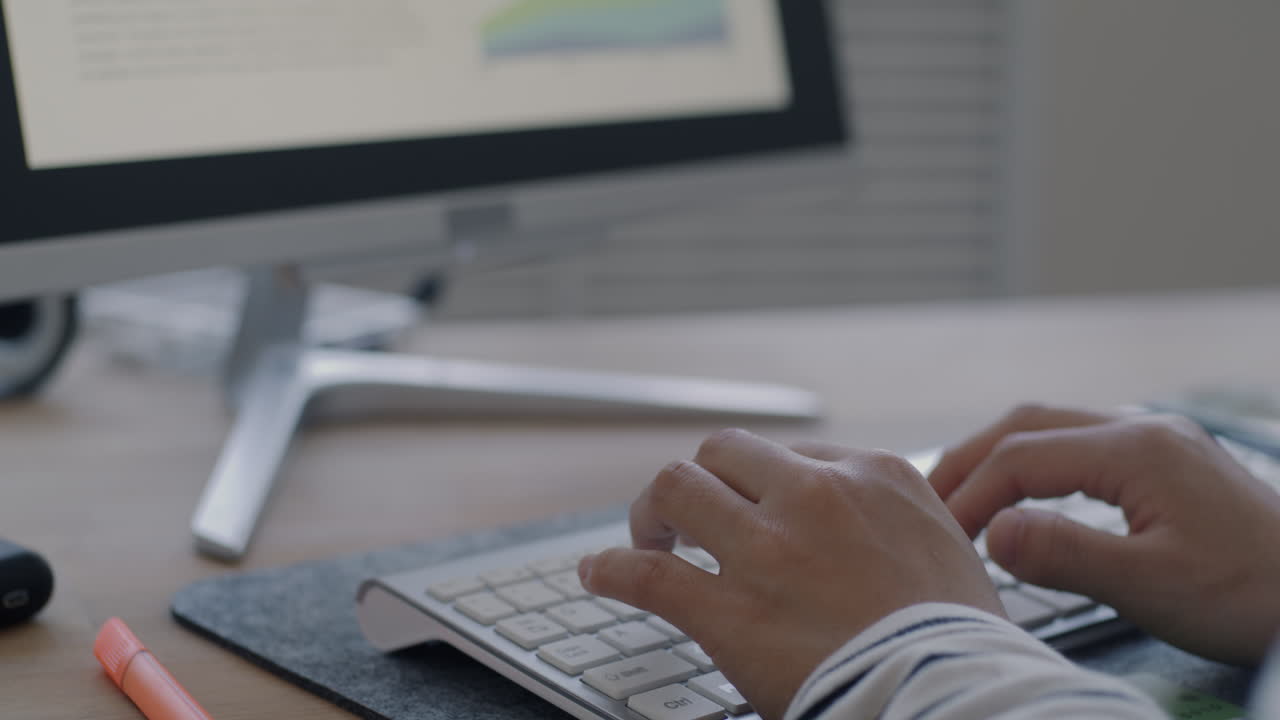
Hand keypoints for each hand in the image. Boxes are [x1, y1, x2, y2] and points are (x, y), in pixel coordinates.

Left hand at [578, 429, 1002, 719]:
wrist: (955, 696)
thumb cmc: (961, 638)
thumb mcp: (946, 547)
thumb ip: (892, 520)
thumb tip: (857, 522)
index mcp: (874, 475)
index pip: (789, 454)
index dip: (759, 483)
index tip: (749, 507)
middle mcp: (815, 496)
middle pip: (723, 452)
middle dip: (700, 479)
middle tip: (690, 518)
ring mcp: (768, 550)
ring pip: (675, 489)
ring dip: (652, 513)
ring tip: (650, 540)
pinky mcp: (731, 611)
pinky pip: (647, 576)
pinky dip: (611, 570)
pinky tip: (598, 574)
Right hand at [929, 404, 1279, 664]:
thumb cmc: (1251, 596)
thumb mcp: (1155, 585)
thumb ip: (1067, 554)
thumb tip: (988, 533)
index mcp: (1136, 449)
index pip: (1022, 455)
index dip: (970, 493)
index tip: (939, 537)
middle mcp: (1143, 428)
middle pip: (1029, 424)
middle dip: (970, 460)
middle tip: (926, 502)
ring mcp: (1158, 440)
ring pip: (1054, 429)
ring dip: (1000, 459)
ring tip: (961, 499)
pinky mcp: (1168, 461)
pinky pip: (1081, 445)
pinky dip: (1034, 466)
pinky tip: (1024, 497)